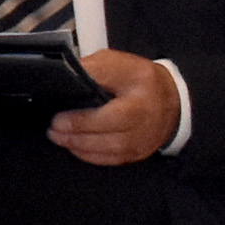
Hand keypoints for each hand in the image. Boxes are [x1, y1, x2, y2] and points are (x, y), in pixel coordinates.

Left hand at [49, 49, 181, 166]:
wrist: (170, 100)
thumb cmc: (141, 81)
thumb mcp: (119, 64)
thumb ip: (94, 70)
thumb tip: (67, 78)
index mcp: (141, 100)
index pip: (114, 116)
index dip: (83, 120)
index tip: (59, 118)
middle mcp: (145, 126)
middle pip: (110, 139)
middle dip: (76, 135)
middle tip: (53, 129)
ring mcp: (142, 143)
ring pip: (108, 153)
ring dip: (78, 147)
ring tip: (58, 137)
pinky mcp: (136, 154)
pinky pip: (110, 160)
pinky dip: (88, 155)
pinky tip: (73, 146)